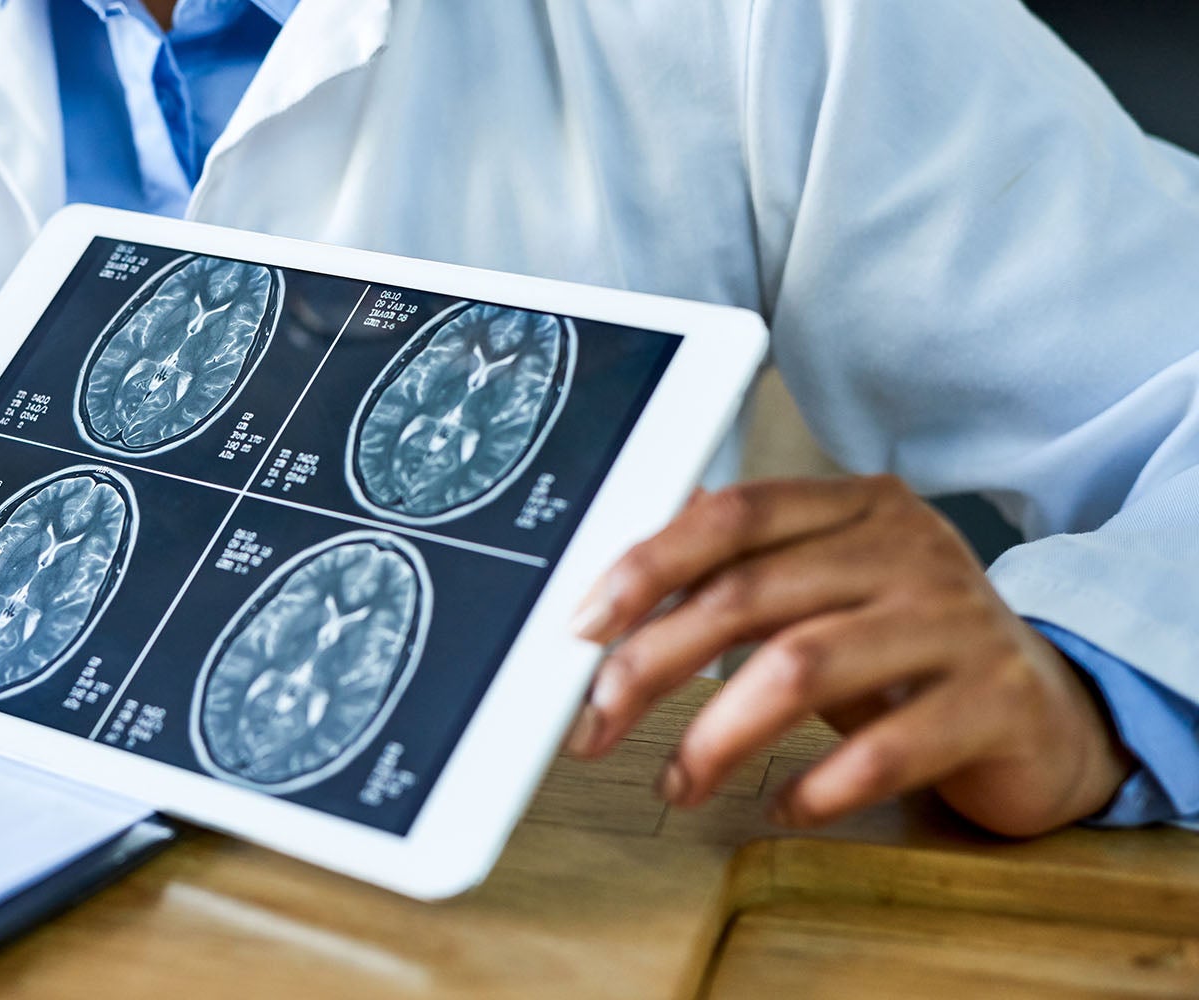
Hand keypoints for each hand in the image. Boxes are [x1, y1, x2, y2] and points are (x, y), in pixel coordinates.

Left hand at [565, 475, 1130, 835]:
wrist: (1053, 712)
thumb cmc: (911, 649)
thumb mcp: (828, 592)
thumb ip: (740, 573)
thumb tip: (617, 581)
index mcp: (857, 508)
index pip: (735, 514)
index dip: (649, 564)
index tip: (582, 624)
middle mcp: (908, 552)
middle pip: (749, 596)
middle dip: (652, 663)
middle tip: (596, 721)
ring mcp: (956, 624)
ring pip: (802, 668)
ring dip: (717, 735)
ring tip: (677, 783)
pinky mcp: (995, 703)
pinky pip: (884, 749)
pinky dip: (816, 786)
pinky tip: (782, 806)